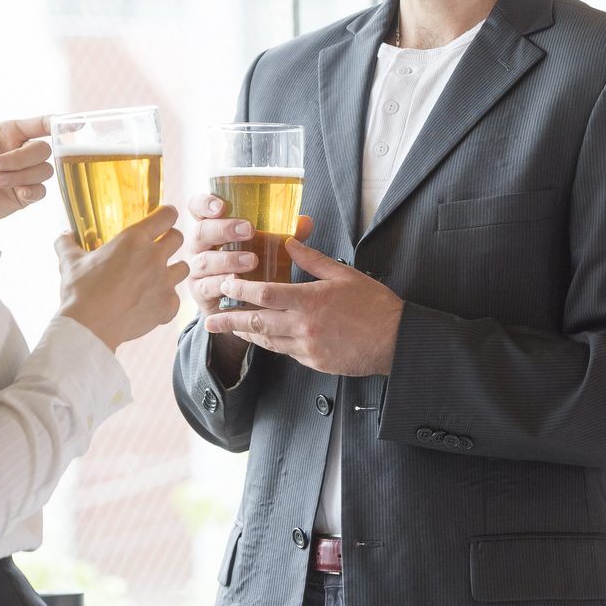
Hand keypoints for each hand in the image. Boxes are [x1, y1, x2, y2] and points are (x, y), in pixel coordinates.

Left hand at [0, 115, 52, 224]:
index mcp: (7, 134)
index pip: (38, 125)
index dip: (54, 123)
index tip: (65, 124)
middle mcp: (20, 152)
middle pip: (43, 150)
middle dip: (21, 159)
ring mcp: (25, 174)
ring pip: (44, 170)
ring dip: (22, 176)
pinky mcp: (25, 195)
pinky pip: (42, 191)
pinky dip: (33, 191)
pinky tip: (18, 193)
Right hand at [55, 205, 188, 351]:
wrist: (90, 327)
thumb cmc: (80, 292)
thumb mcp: (69, 262)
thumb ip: (67, 243)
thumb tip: (64, 234)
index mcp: (134, 239)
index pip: (167, 215)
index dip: (167, 214)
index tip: (164, 218)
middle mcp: (154, 257)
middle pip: (178, 238)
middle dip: (170, 239)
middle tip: (159, 247)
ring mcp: (164, 282)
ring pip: (183, 268)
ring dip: (173, 269)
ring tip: (158, 276)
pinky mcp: (169, 305)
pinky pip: (175, 298)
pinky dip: (166, 301)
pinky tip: (151, 304)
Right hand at [185, 192, 314, 320]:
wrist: (240, 303)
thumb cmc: (251, 264)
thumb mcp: (266, 245)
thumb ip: (283, 232)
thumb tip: (305, 222)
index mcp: (211, 226)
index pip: (197, 208)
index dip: (205, 204)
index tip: (222, 206)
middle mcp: (199, 246)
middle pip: (200, 232)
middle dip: (224, 229)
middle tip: (249, 230)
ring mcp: (197, 269)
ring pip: (204, 260)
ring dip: (228, 259)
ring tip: (252, 260)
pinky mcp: (200, 292)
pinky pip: (206, 286)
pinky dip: (220, 283)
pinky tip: (235, 282)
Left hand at [202, 238, 404, 375]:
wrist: (395, 340)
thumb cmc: (375, 306)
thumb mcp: (344, 274)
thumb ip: (312, 260)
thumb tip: (290, 243)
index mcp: (310, 301)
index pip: (265, 294)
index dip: (240, 290)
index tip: (225, 285)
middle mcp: (304, 326)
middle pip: (257, 322)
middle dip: (230, 320)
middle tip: (209, 320)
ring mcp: (308, 347)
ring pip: (267, 341)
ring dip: (246, 334)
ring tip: (229, 329)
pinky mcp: (314, 362)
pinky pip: (286, 352)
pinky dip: (273, 344)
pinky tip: (264, 339)